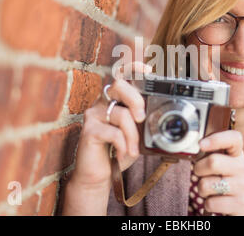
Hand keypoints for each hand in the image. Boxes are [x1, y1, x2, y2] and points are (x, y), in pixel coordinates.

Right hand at [69, 62, 151, 190]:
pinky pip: (113, 133)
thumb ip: (140, 123)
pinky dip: (123, 145)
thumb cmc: (116, 152)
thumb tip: (154, 116)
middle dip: (135, 99)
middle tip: (141, 118)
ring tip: (133, 150)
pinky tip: (122, 154)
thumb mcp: (134, 135)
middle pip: (118, 85)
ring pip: (121, 114)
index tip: (147, 70)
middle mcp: (101, 103)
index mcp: (113, 100)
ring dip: (133, 135)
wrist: (97, 175)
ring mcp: (93, 115)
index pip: (120, 76)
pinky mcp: (89, 131)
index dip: (132, 68)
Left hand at [193, 130, 243, 215]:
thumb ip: (214, 156)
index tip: (201, 144)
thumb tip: (194, 148)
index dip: (216, 138)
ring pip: (206, 184)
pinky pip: (210, 203)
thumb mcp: (228, 168)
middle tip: (202, 175)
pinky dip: (208, 205)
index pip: (234, 138)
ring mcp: (243, 187)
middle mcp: (243, 169)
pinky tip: (218, 204)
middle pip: (213, 162)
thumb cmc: (233, 187)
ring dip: (202, 190)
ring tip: (212, 191)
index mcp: (238, 156)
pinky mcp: (241, 205)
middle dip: (198, 170)